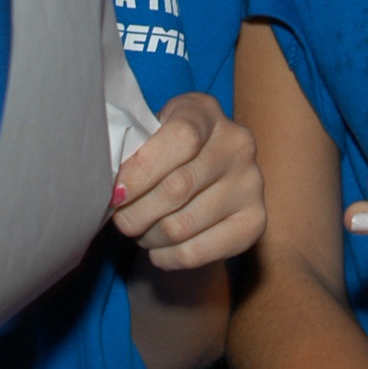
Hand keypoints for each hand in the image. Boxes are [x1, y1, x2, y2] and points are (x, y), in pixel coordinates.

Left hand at [111, 92, 263, 270]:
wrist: (204, 182)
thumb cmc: (164, 155)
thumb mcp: (150, 136)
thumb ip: (134, 151)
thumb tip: (112, 189)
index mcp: (206, 111)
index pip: (181, 138)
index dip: (143, 169)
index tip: (116, 192)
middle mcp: (237, 143)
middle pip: (179, 187)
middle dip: (136, 212)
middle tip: (120, 219)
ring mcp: (251, 183)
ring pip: (182, 225)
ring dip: (148, 236)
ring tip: (141, 231)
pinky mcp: (255, 222)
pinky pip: (197, 252)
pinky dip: (166, 257)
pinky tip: (158, 249)